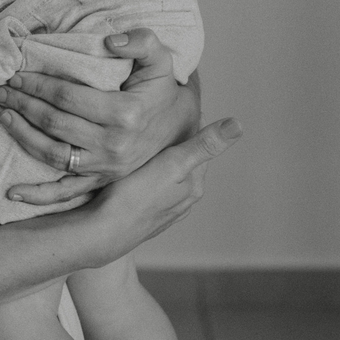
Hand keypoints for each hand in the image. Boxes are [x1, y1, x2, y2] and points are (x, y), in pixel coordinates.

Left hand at [0, 29, 201, 205]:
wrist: (179, 128)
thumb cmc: (160, 90)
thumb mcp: (160, 59)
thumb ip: (142, 42)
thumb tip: (112, 41)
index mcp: (126, 112)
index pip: (67, 97)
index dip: (38, 85)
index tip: (18, 75)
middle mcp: (114, 144)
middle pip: (55, 124)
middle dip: (23, 105)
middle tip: (2, 92)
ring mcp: (106, 167)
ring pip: (53, 154)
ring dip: (23, 136)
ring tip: (4, 117)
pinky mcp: (101, 181)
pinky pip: (65, 192)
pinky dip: (38, 195)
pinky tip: (12, 191)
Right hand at [83, 117, 241, 261]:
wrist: (102, 234)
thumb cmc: (134, 197)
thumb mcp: (172, 164)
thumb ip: (203, 145)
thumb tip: (237, 125)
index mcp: (194, 185)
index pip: (200, 145)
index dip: (189, 124)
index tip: (176, 105)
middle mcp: (183, 201)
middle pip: (183, 162)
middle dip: (174, 144)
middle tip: (156, 121)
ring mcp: (163, 212)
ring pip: (166, 178)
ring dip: (159, 163)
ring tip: (141, 145)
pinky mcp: (143, 218)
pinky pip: (149, 191)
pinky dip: (145, 179)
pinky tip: (130, 174)